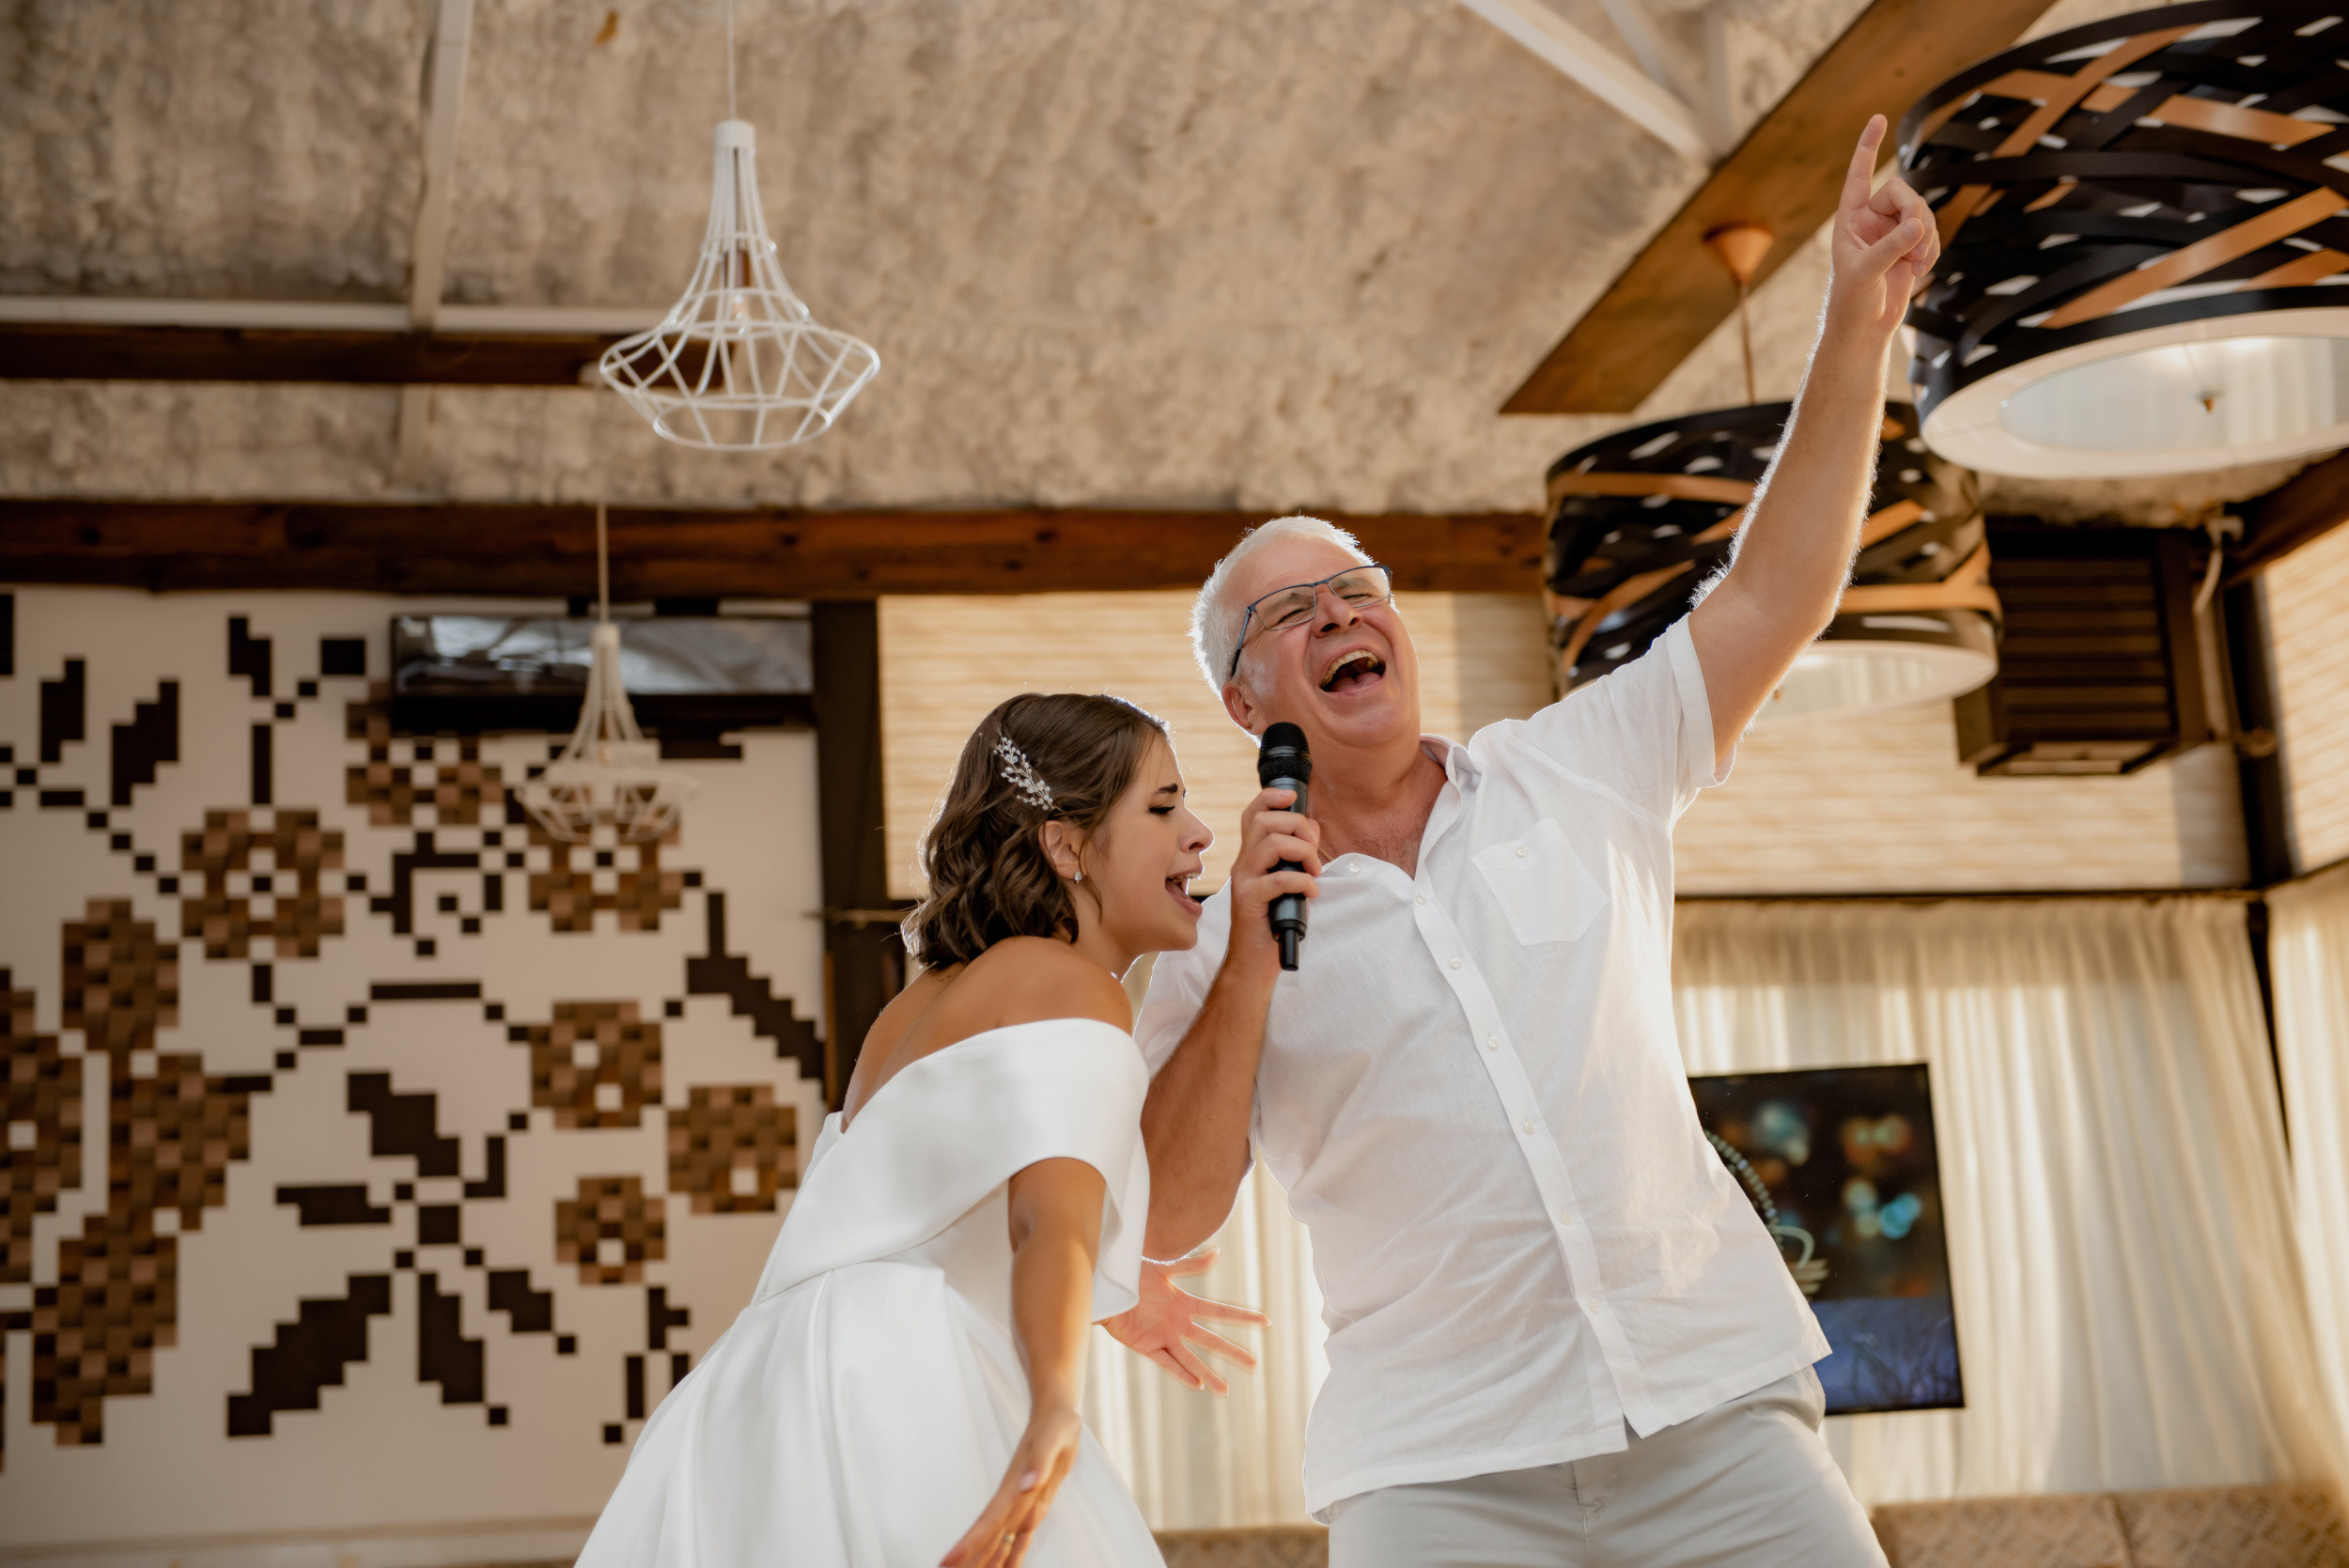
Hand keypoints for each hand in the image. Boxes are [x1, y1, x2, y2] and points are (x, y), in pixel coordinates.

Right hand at [941, 1405, 1083, 1567]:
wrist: (1057, 1415)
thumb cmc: (1056, 1424)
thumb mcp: (1052, 1439)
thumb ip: (1040, 1463)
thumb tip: (1027, 1486)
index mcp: (1012, 1488)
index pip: (987, 1522)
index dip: (969, 1543)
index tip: (948, 1562)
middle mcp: (1012, 1501)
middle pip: (987, 1538)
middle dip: (970, 1559)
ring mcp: (1021, 1505)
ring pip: (1000, 1542)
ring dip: (988, 1562)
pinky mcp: (1035, 1507)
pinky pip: (1021, 1538)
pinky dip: (1013, 1556)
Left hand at [1101, 1250, 1269, 1394]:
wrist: (1105, 1287)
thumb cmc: (1131, 1274)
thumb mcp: (1162, 1268)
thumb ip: (1190, 1264)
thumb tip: (1218, 1253)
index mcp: (1185, 1303)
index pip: (1221, 1311)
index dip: (1243, 1317)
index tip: (1266, 1321)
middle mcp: (1179, 1323)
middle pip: (1212, 1340)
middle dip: (1233, 1352)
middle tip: (1255, 1364)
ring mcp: (1164, 1337)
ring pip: (1192, 1359)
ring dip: (1209, 1374)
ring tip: (1225, 1390)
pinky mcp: (1147, 1347)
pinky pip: (1167, 1363)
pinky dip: (1180, 1373)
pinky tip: (1196, 1385)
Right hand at [1226, 785, 1320, 972]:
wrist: (1253, 961)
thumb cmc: (1273, 922)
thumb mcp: (1289, 883)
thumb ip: (1297, 856)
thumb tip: (1312, 829)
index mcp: (1251, 856)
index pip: (1252, 813)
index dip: (1270, 797)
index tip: (1292, 796)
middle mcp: (1243, 863)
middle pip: (1263, 820)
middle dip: (1296, 825)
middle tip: (1313, 850)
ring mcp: (1243, 881)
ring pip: (1271, 843)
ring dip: (1303, 852)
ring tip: (1314, 873)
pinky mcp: (1249, 900)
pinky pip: (1279, 878)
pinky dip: (1303, 881)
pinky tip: (1311, 892)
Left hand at [1825, 114, 1938, 340]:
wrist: (1866, 326)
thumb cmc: (1852, 301)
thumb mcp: (1866, 273)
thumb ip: (1891, 247)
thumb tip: (1918, 225)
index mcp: (1850, 218)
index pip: (1859, 174)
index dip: (1868, 147)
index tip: (1878, 118)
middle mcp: (1871, 219)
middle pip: (1905, 193)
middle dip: (1916, 215)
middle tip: (1916, 245)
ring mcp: (1892, 231)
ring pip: (1922, 213)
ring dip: (1926, 238)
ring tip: (1916, 265)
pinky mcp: (1910, 246)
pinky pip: (1931, 233)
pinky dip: (1931, 250)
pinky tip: (1920, 270)